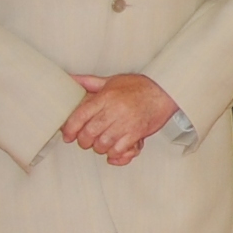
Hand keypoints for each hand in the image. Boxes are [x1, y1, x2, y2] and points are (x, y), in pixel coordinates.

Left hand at [62, 73, 178, 165]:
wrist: (165, 92)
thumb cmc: (139, 87)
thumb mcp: (111, 81)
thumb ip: (88, 82)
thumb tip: (69, 79)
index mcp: (105, 97)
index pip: (79, 117)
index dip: (69, 129)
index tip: (68, 136)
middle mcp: (114, 111)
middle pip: (88, 134)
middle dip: (84, 141)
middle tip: (86, 141)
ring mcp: (126, 123)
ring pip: (102, 144)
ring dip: (99, 148)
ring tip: (101, 144)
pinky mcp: (137, 133)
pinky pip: (119, 150)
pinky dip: (114, 154)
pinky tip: (114, 150)